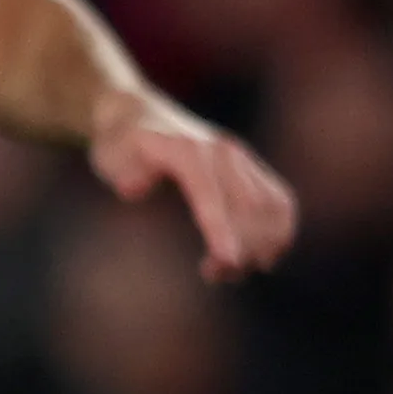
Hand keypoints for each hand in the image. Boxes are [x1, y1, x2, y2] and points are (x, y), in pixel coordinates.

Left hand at [90, 86, 296, 277]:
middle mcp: (223, 152)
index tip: (228, 260)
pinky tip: (267, 257)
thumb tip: (133, 188)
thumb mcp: (111, 156)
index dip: (221, 229)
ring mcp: (241, 158)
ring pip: (270, 205)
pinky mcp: (251, 167)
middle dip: (242, 247)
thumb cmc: (121, 146)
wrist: (139, 117)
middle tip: (218, 276)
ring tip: (235, 272)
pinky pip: (279, 200)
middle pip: (247, 206)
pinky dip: (281, 230)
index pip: (210, 195)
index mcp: (188, 151)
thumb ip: (124, 172)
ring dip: (263, 244)